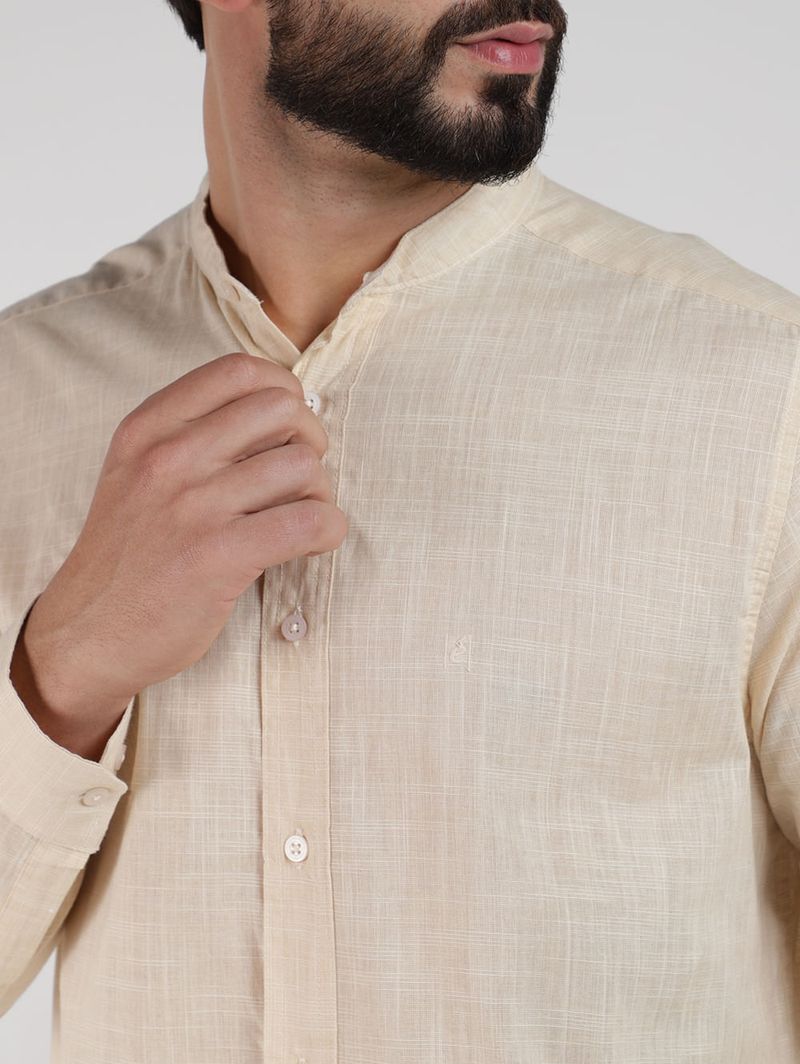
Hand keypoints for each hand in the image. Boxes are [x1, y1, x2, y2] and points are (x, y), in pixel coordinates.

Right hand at [21, 351, 347, 718]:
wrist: (86, 633)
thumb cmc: (127, 554)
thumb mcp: (136, 473)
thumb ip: (191, 435)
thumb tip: (281, 412)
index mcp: (148, 427)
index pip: (239, 369)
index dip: (283, 391)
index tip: (285, 428)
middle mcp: (168, 457)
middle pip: (283, 410)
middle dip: (309, 440)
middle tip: (298, 478)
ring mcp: (193, 506)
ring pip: (304, 466)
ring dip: (320, 492)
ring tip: (299, 517)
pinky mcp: (219, 556)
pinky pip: (310, 522)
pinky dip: (328, 530)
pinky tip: (310, 544)